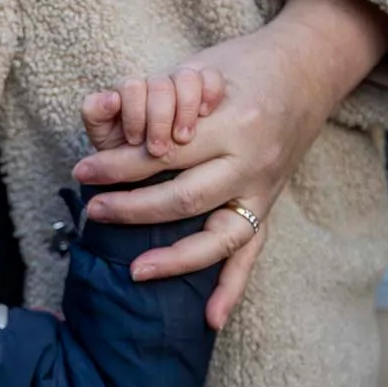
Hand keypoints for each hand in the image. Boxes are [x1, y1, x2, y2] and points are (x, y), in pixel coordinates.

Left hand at [73, 0, 387, 329]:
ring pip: (216, 236)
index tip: (82, 170)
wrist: (306, 68)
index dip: (117, 163)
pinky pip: (250, 255)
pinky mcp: (269, 207)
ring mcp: (264, 189)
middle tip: (94, 209)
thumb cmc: (238, 67)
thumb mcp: (194, 69)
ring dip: (173, 258)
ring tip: (135, 270)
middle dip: (132, 208)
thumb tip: (95, 108)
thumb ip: (150, 98)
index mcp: (231, 122)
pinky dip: (231, 289)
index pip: (162, 154)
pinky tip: (210, 319)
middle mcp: (252, 160)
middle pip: (183, 197)